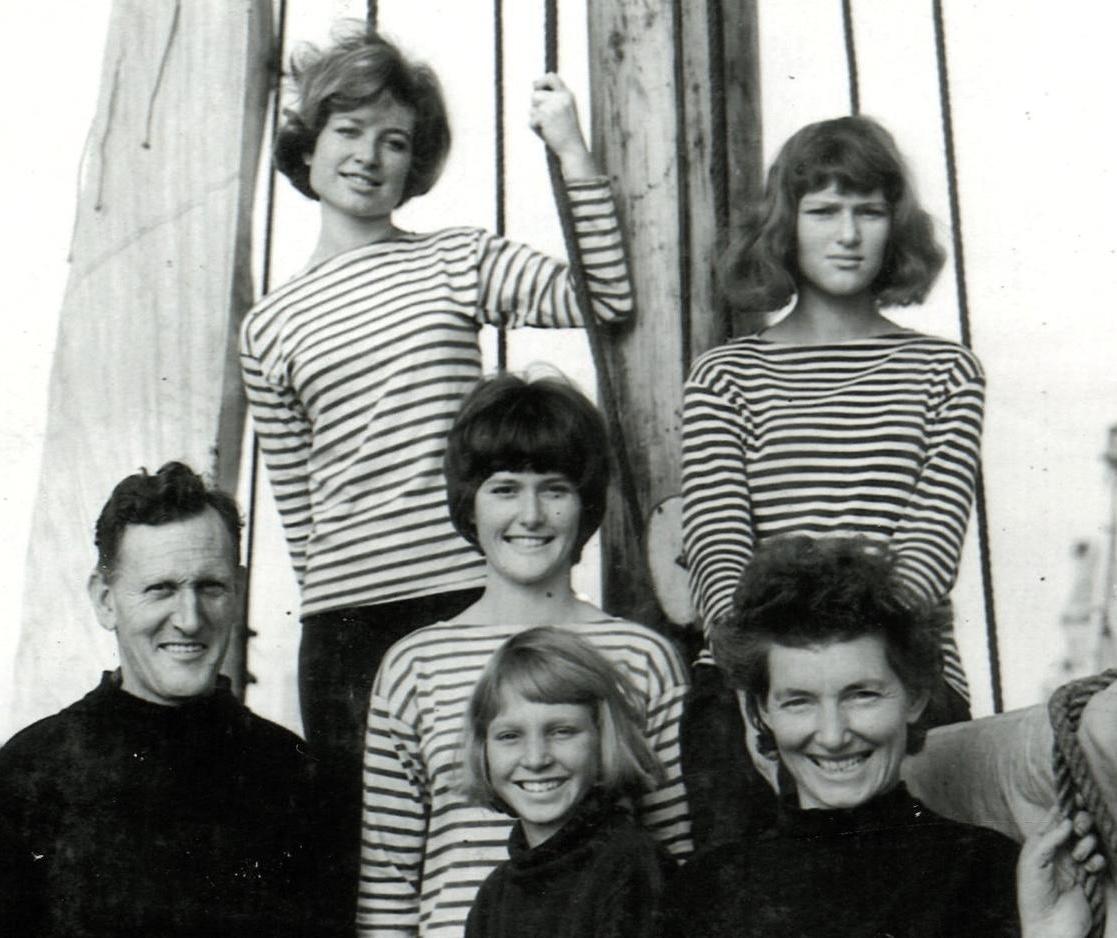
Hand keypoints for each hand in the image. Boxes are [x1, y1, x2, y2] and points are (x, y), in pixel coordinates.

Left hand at [529, 74, 596, 179]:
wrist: (572, 148)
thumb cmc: (567, 132)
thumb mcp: (565, 110)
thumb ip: (555, 99)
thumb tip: (534, 88)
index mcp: (567, 95)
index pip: (552, 77)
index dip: (540, 81)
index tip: (535, 87)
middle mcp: (560, 98)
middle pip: (535, 95)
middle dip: (536, 107)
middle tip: (548, 120)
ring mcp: (552, 107)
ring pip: (531, 108)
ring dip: (536, 118)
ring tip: (548, 126)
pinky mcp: (544, 117)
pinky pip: (531, 121)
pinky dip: (535, 129)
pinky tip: (546, 133)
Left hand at [1017, 809, 1104, 937]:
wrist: (1050, 928)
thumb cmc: (1034, 895)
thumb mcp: (1034, 863)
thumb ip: (1049, 840)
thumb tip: (1066, 821)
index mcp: (1040, 844)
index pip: (1054, 819)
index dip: (1065, 807)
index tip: (1076, 795)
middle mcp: (1058, 851)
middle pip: (1075, 826)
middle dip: (1081, 823)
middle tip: (1080, 829)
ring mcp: (1074, 864)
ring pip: (1088, 842)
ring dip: (1087, 844)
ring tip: (1080, 857)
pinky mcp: (1088, 878)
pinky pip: (1098, 861)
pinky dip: (1097, 861)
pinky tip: (1091, 868)